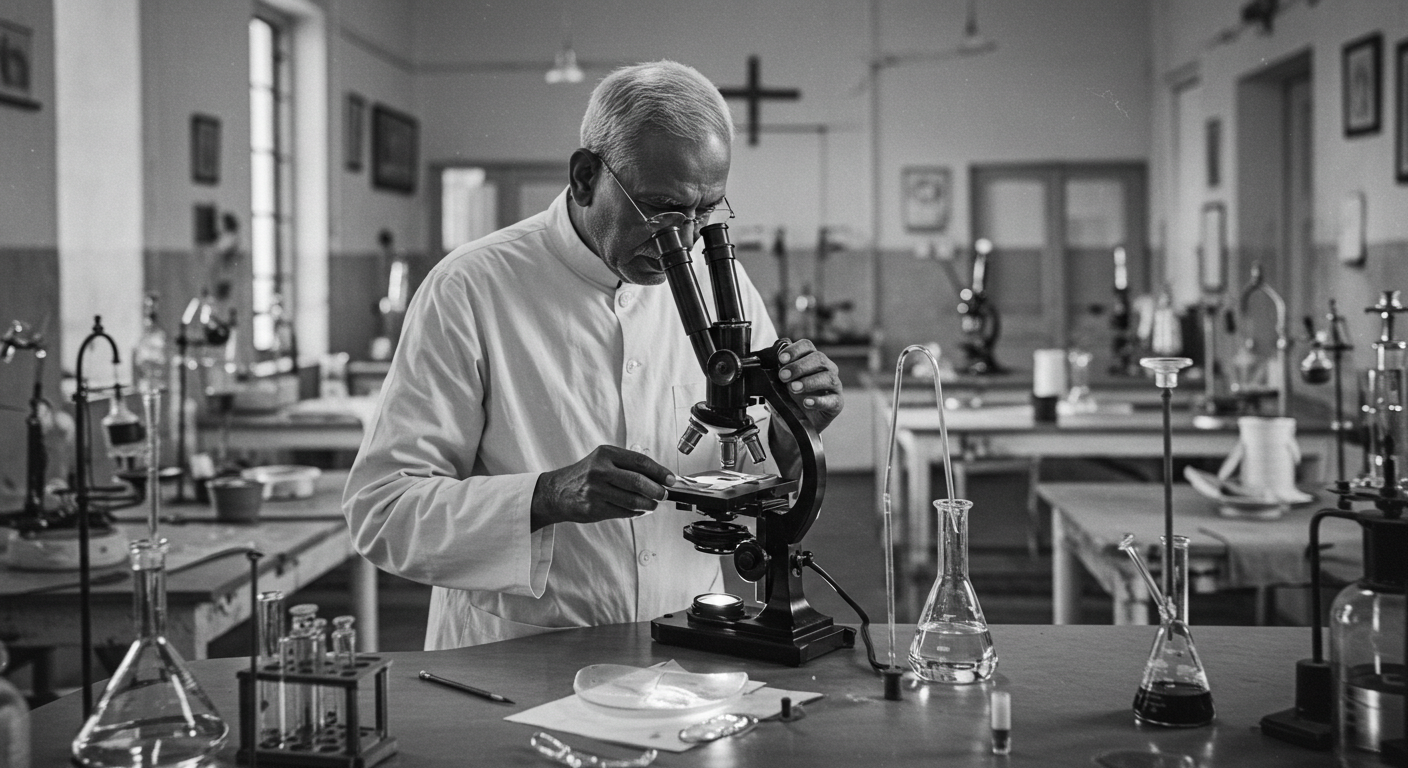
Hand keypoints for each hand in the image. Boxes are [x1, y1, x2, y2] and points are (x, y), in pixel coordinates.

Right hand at [530, 445, 675, 530]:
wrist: (558, 491)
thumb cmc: (585, 475)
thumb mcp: (603, 460)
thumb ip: (627, 466)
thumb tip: (659, 478)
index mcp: (605, 454)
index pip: (640, 462)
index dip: (659, 471)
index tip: (670, 479)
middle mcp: (600, 470)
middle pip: (638, 481)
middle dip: (656, 490)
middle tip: (664, 494)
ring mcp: (596, 490)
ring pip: (632, 500)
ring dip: (648, 504)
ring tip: (653, 504)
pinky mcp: (594, 508)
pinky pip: (623, 512)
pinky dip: (636, 512)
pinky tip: (639, 510)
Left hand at [776, 339, 843, 432]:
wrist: (796, 421)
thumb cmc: (790, 397)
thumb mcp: (780, 383)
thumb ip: (778, 371)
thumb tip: (769, 361)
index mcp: (812, 359)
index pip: (807, 346)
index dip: (794, 350)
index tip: (781, 359)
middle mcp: (827, 369)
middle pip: (819, 358)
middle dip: (799, 366)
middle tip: (783, 376)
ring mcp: (834, 386)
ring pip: (829, 377)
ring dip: (809, 381)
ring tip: (793, 388)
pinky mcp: (837, 403)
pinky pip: (832, 400)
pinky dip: (819, 401)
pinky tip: (807, 402)